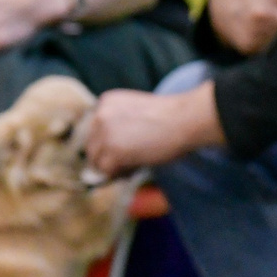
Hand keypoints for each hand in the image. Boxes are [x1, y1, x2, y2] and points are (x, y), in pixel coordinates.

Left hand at [86, 83, 224, 175]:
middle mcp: (100, 114)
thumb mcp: (136, 114)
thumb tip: (104, 158)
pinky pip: (106, 171)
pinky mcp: (111, 150)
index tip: (126, 149)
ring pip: (97, 160)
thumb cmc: (170, 119)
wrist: (184, 119)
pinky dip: (119, 174)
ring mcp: (104, 132)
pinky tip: (136, 166)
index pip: (95, 130)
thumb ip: (119, 127)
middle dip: (108, 157)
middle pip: (92, 146)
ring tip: (135, 163)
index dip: (109, 144)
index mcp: (106, 101)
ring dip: (113, 167)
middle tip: (130, 161)